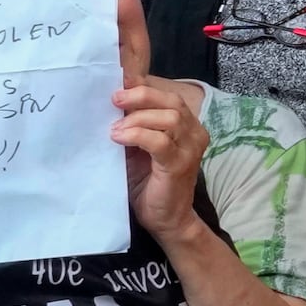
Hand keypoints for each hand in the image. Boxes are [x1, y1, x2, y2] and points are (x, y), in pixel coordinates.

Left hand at [112, 76, 211, 241]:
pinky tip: (119, 139)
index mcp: (187, 126)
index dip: (144, 87)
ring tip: (115, 130)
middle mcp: (194, 133)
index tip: (117, 86)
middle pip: (171, 101)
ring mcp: (190, 148)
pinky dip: (137, 135)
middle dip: (140, 96)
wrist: (166, 219)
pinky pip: (160, 142)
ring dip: (137, 119)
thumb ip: (133, 127)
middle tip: (114, 101)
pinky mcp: (180, 164)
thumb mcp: (138, 149)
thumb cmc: (149, 184)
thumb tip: (111, 103)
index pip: (169, 96)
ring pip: (169, 117)